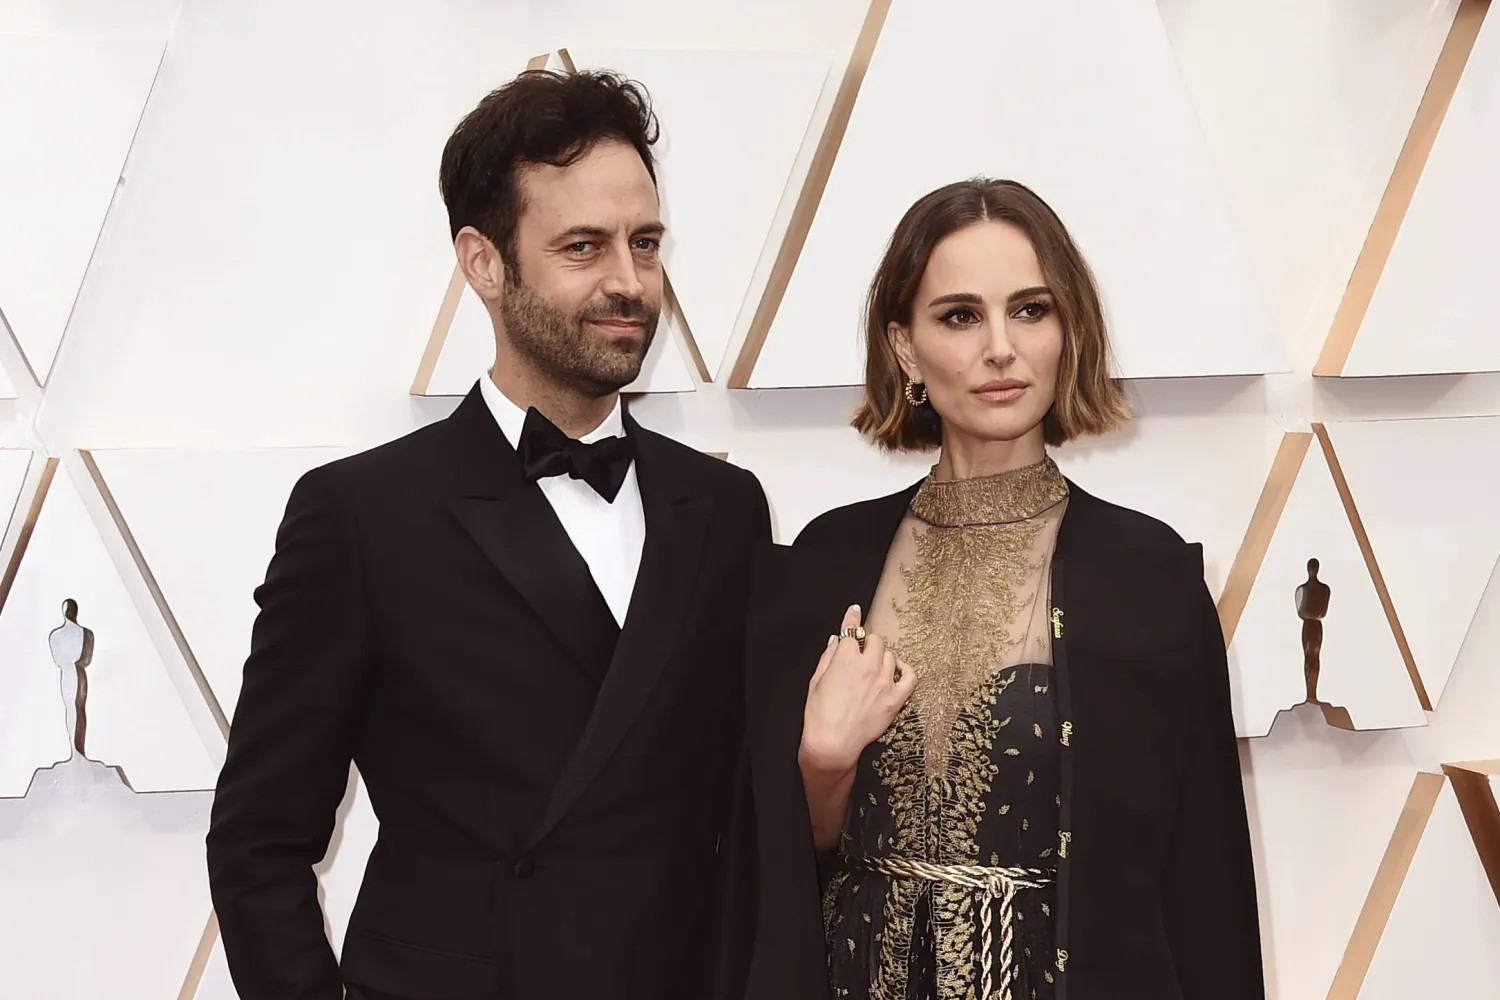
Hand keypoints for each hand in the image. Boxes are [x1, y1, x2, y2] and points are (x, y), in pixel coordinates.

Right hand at [799, 604, 916, 775]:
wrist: (832, 743)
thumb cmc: (819, 715)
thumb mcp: (815, 681)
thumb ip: (828, 657)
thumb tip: (836, 640)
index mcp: (845, 659)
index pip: (851, 630)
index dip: (851, 618)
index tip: (854, 611)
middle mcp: (867, 667)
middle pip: (875, 640)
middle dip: (867, 642)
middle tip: (861, 651)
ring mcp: (884, 682)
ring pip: (890, 655)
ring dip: (882, 656)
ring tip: (874, 665)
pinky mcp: (895, 699)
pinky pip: (910, 677)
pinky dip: (905, 669)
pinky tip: (896, 670)